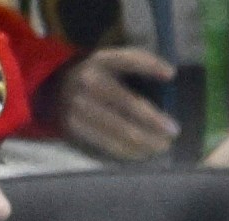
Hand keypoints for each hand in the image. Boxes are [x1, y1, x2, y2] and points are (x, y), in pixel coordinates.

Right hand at [53, 48, 179, 161]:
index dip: (150, 65)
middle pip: (129, 104)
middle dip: (155, 121)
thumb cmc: (99, 77)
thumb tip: (170, 75)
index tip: (171, 74)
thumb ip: (139, 62)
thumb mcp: (112, 62)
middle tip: (174, 131)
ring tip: (162, 145)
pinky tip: (144, 152)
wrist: (54, 90)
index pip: (128, 59)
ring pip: (121, 129)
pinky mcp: (74, 126)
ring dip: (147, 141)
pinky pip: (109, 144)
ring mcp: (79, 105)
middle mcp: (88, 81)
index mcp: (100, 61)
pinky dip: (132, 151)